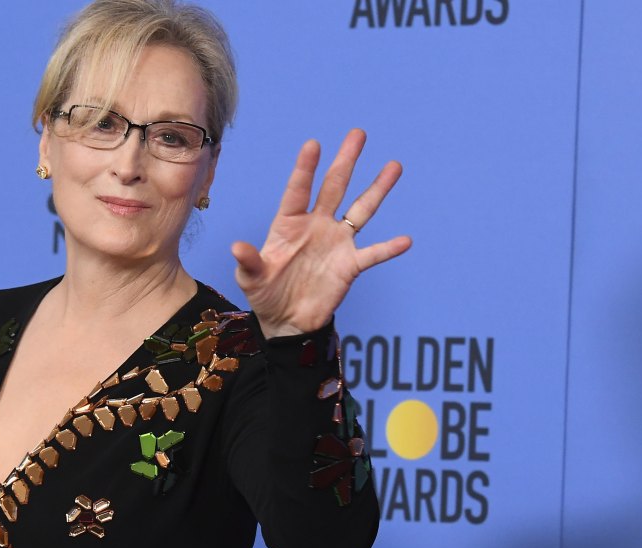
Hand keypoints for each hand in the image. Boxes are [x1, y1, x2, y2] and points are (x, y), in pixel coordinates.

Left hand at [231, 129, 410, 337]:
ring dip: (377, 189)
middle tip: (357, 134)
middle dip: (345, 161)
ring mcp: (336, 242)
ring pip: (360, 210)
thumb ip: (248, 262)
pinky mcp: (350, 265)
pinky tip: (405, 240)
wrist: (287, 320)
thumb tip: (237, 247)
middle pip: (334, 187)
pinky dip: (388, 248)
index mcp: (289, 223)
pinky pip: (372, 254)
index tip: (313, 144)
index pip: (298, 191)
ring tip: (394, 166)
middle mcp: (316, 225)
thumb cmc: (265, 293)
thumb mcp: (250, 279)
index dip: (305, 169)